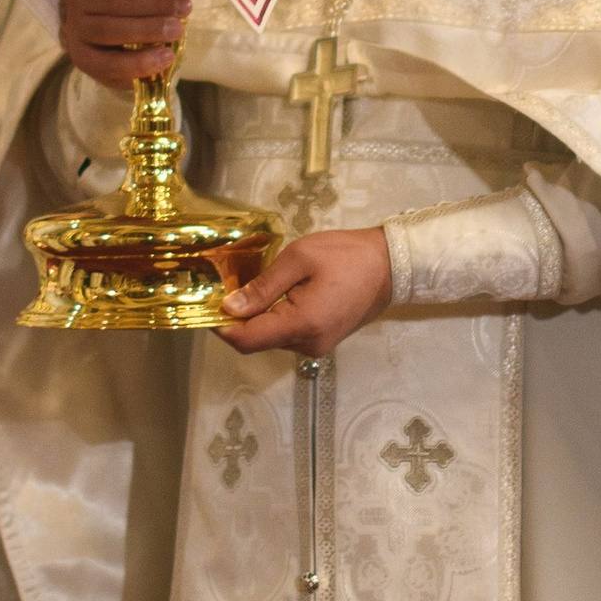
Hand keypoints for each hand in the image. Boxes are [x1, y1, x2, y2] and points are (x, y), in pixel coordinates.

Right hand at [62, 0, 201, 89]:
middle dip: (154, 6)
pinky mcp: (80, 57)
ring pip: (107, 30)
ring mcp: (75, 28)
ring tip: (177, 32)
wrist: (113, 36)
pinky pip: (105, 63)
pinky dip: (136, 63)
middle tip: (185, 11)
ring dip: (146, 31)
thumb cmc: (138, 1)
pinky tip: (163, 59)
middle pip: (113, 0)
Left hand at [217, 227, 391, 360]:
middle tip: (233, 284)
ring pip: (273, 338)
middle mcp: (308, 344)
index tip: (208, 304)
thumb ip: (262, 287)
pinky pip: (290, 334)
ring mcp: (318, 345)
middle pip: (257, 341)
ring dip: (261, 316)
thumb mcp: (299, 259)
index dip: (220, 326)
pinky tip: (283, 292)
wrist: (392, 265)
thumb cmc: (347, 255)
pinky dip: (278, 317)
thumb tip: (229, 308)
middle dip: (240, 318)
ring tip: (263, 283)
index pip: (246, 340)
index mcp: (301, 325)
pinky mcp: (324, 340)